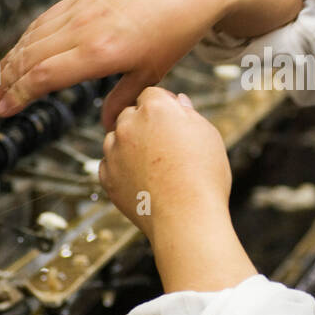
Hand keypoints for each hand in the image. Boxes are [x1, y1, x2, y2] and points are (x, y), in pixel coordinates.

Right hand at [0, 0, 301, 128]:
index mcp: (101, 52)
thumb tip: (106, 126)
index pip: (44, 76)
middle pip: (29, 57)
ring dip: (6, 62)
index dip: (18, 95)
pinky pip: (46, 20)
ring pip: (32, 37)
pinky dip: (26, 39)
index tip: (1, 112)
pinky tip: (17, 53)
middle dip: (1, 84)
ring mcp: (82, 8)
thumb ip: (124, 100)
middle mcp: (85, 28)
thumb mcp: (154, 73)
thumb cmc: (177, 30)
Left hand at [99, 87, 231, 239]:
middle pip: (130, 114)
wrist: (187, 219)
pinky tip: (143, 180)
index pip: (151, 94)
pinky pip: (110, 165)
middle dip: (143, 124)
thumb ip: (189, 114)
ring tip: (155, 166)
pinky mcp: (107, 177)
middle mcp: (129, 124)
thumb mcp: (208, 136)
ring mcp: (114, 151)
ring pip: (116, 138)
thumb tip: (178, 102)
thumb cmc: (204, 176)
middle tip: (165, 146)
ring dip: (129, 145)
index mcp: (155, 107)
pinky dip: (121, 169)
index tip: (174, 123)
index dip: (164, 106)